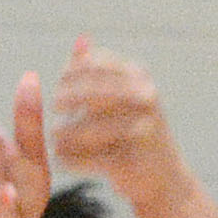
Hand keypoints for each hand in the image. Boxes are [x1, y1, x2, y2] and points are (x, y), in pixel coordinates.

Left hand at [42, 37, 175, 191]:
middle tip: (53, 111)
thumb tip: (80, 39)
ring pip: (90, 128)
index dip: (70, 75)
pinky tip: (61, 161)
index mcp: (139, 76)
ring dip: (66, 134)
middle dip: (66, 100)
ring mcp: (144, 130)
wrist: (164, 178)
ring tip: (54, 139)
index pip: (95, 64)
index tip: (57, 89)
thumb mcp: (120, 94)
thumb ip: (96, 68)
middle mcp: (145, 98)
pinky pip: (92, 158)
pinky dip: (73, 160)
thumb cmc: (133, 130)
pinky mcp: (135, 161)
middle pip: (92, 92)